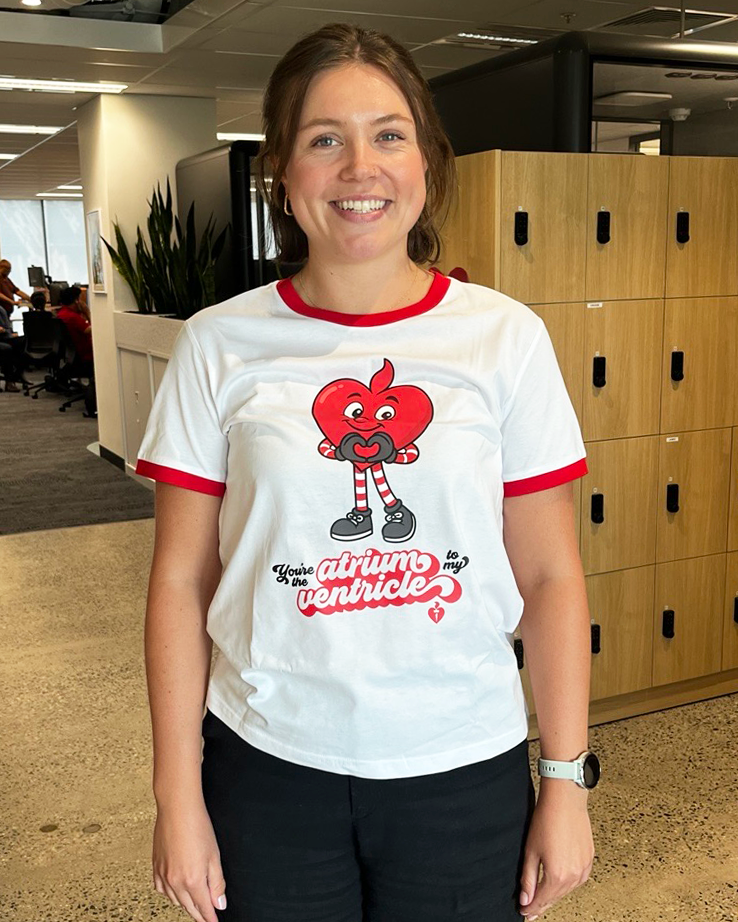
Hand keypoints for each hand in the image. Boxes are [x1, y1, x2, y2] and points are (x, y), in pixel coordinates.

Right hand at [153, 799, 226, 921]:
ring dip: (185, 903)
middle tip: (207, 916)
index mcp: (192, 880)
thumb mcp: (214, 856)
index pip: (203, 908)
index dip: (210, 917)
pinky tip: (176, 889)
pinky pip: (161, 889)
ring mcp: (163, 875)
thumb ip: (217, 883)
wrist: (177, 809)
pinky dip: (170, 893)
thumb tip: (220, 904)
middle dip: (199, 913)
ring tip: (194, 902)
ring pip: (174, 900)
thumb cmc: (198, 827)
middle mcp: (175, 881)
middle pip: (188, 907)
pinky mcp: (155, 867)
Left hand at [518, 784, 593, 918]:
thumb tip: (525, 899)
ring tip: (543, 898)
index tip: (523, 912)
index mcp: (557, 875)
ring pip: (567, 890)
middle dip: (541, 904)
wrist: (565, 800)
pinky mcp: (589, 860)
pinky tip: (559, 883)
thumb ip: (528, 878)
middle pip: (555, 898)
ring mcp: (584, 868)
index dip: (530, 908)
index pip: (542, 900)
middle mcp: (574, 875)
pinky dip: (566, 884)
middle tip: (530, 909)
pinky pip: (577, 880)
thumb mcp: (531, 850)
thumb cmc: (547, 819)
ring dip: (554, 895)